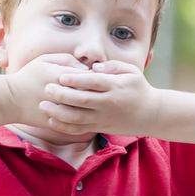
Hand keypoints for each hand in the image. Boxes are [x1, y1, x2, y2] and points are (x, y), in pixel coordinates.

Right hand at [5, 54, 90, 127]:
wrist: (9, 100)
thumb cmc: (28, 77)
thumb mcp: (44, 60)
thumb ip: (66, 58)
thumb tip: (85, 67)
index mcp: (59, 75)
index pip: (88, 76)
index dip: (94, 77)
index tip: (94, 78)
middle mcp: (60, 93)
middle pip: (89, 93)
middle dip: (94, 92)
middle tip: (95, 91)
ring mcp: (57, 109)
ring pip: (84, 109)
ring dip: (89, 106)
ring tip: (89, 103)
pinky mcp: (55, 122)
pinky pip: (76, 123)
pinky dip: (82, 119)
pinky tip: (83, 114)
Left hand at [38, 60, 159, 135]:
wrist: (151, 115)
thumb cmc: (139, 88)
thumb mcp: (132, 71)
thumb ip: (113, 66)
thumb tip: (94, 66)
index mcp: (116, 86)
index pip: (93, 82)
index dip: (76, 80)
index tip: (61, 76)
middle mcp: (109, 103)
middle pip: (82, 100)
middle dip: (62, 95)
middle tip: (47, 88)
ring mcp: (104, 117)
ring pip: (78, 117)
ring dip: (58, 112)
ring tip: (43, 105)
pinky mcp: (100, 127)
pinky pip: (80, 129)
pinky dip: (65, 127)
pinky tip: (52, 121)